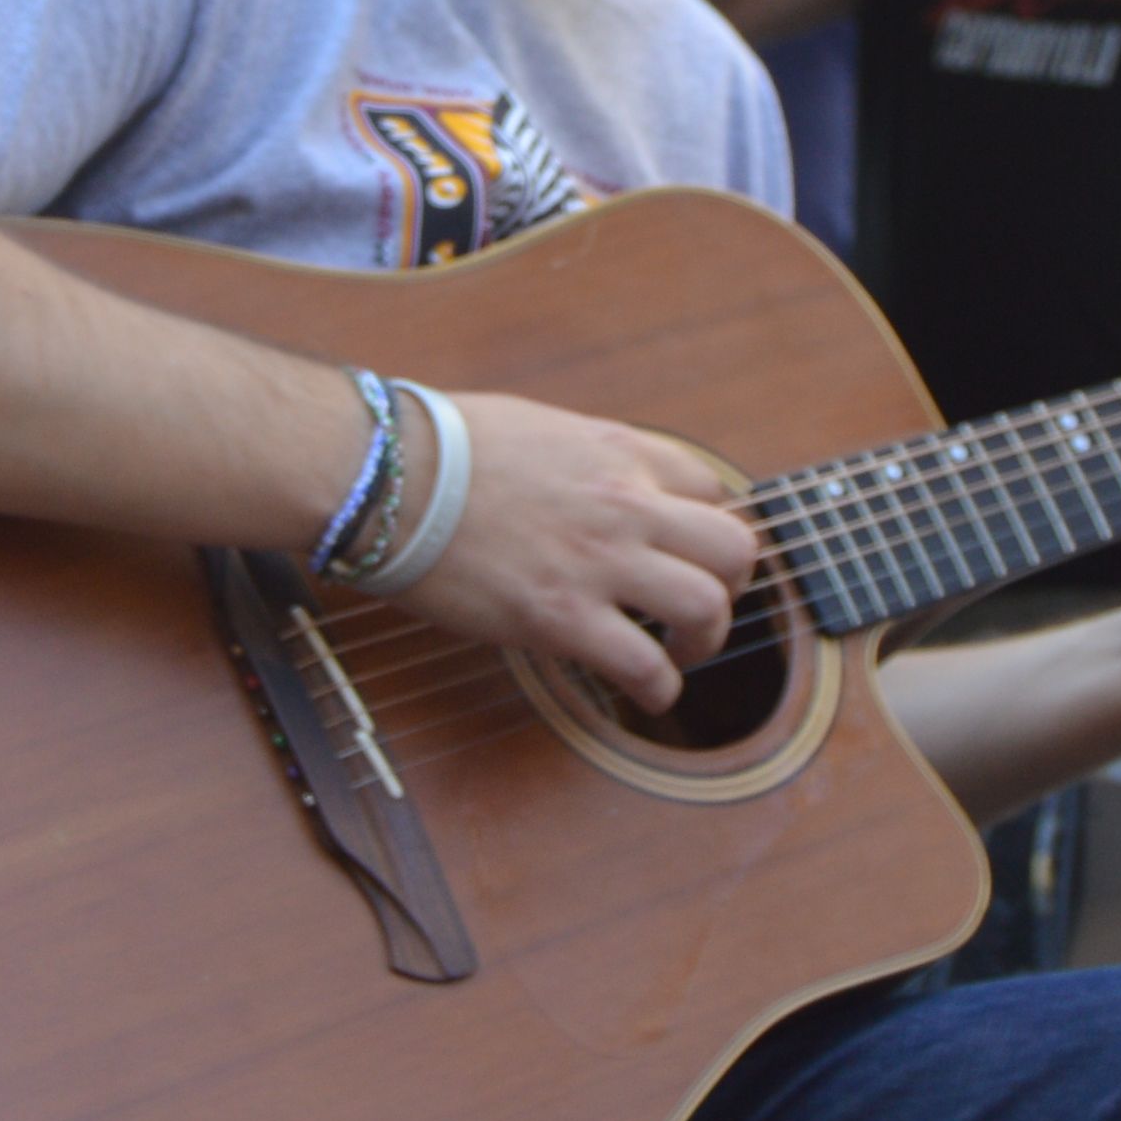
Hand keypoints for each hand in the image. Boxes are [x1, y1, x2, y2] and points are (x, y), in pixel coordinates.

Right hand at [393, 391, 758, 713]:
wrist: (387, 477)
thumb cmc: (440, 446)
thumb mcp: (538, 427)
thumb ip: (584, 458)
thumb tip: (593, 481)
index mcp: (618, 452)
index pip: (710, 485)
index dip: (707, 524)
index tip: (687, 551)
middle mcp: (625, 504)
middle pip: (733, 546)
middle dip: (733, 584)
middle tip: (701, 607)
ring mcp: (598, 563)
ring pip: (708, 606)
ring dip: (706, 639)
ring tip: (679, 653)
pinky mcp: (561, 618)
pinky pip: (645, 666)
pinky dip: (659, 688)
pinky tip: (644, 692)